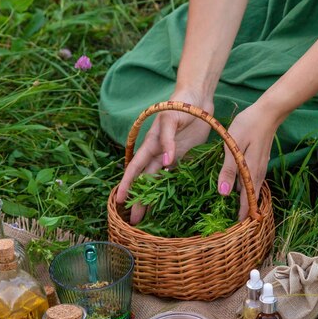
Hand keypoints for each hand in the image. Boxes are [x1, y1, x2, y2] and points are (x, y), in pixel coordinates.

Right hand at [116, 91, 214, 223]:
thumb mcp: (170, 118)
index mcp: (151, 144)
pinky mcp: (185, 157)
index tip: (119, 200)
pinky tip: (170, 203)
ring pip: (160, 182)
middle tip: (134, 220)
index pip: (135, 167)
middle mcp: (158, 153)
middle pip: (146, 180)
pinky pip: (177, 176)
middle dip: (139, 199)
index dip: (127, 184)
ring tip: (149, 218)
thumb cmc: (180, 104)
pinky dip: (173, 189)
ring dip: (154, 199)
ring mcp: (171, 156)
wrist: (198, 97)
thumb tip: (165, 162)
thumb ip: (167, 140)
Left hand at [217, 102, 279, 220]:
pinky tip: (237, 190)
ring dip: (244, 202)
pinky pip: (253, 182)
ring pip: (251, 191)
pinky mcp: (259, 162)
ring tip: (231, 213)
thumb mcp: (233, 147)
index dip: (240, 217)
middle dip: (241, 213)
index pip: (246, 202)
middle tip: (228, 225)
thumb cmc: (248, 126)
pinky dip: (246, 191)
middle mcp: (258, 174)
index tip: (233, 231)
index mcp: (251, 173)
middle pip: (250, 200)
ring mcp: (260, 168)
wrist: (268, 112)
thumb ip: (228, 170)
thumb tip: (223, 194)